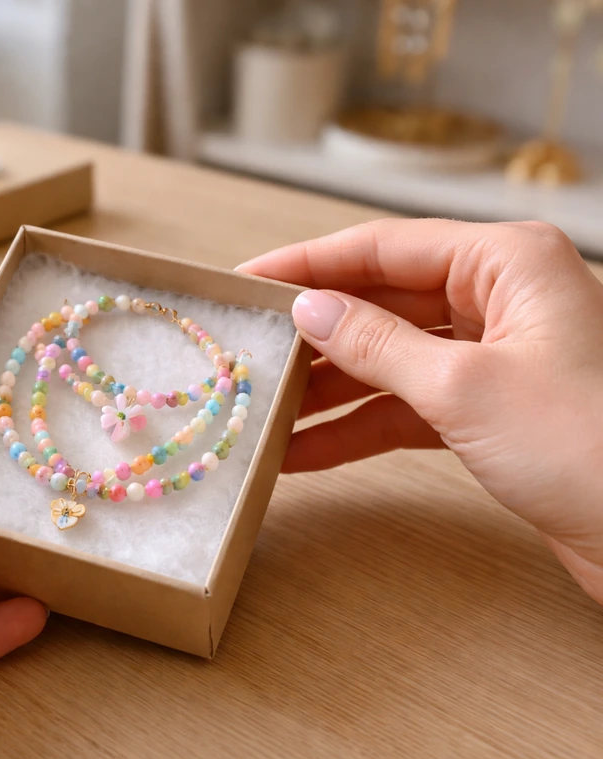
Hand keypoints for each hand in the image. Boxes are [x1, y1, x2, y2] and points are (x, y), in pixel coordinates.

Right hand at [238, 219, 602, 603]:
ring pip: (390, 360)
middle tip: (250, 349)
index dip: (308, 264)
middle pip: (383, 302)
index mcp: (507, 263)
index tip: (247, 280)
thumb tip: (309, 310)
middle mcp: (501, 300)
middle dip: (316, 334)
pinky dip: (358, 429)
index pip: (384, 247)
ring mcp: (496, 357)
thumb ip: (377, 344)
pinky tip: (304, 452)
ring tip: (265, 409)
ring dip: (328, 390)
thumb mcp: (464, 387)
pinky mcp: (491, 412)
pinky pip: (407, 407)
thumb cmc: (589, 446)